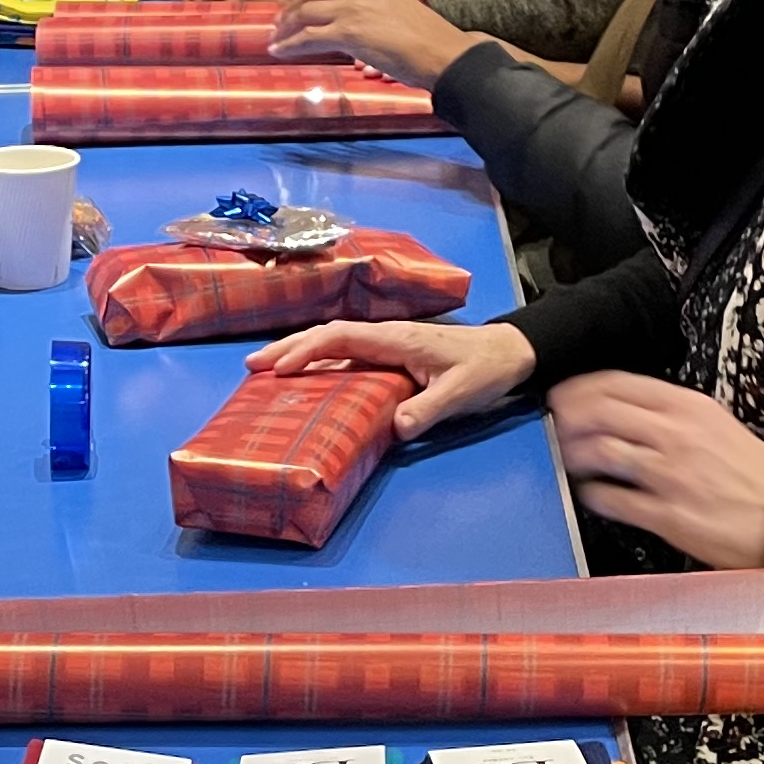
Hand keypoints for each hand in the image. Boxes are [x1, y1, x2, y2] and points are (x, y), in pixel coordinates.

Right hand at [248, 315, 535, 439]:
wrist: (509, 353)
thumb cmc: (485, 368)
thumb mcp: (460, 393)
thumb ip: (428, 410)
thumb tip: (395, 428)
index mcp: (396, 339)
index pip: (341, 338)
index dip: (308, 351)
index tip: (281, 369)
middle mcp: (386, 337)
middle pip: (328, 336)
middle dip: (289, 348)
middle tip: (253, 366)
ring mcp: (388, 346)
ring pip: (335, 344)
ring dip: (301, 353)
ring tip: (267, 371)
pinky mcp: (392, 357)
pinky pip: (348, 357)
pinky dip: (322, 364)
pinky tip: (308, 380)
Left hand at [267, 0, 474, 86]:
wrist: (442, 52)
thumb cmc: (430, 42)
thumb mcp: (401, 15)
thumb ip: (379, 16)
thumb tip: (366, 34)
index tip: (301, 8)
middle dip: (292, 9)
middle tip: (280, 23)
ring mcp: (352, 9)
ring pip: (305, 13)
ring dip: (286, 26)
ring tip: (275, 38)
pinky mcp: (347, 31)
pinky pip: (308, 36)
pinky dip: (290, 44)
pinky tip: (279, 51)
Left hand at [548, 372, 763, 568]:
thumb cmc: (755, 473)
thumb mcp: (716, 425)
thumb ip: (673, 415)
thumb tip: (630, 412)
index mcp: (689, 407)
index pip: (619, 384)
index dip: (581, 387)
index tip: (562, 393)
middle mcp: (675, 435)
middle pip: (601, 412)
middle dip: (567, 417)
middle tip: (554, 424)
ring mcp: (668, 475)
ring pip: (601, 452)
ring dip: (574, 455)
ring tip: (567, 458)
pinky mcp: (666, 514)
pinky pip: (613, 500)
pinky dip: (593, 495)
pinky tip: (590, 494)